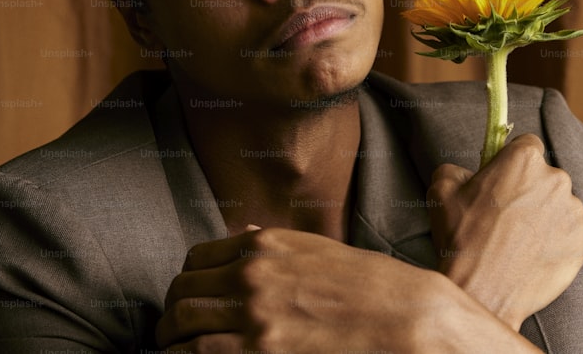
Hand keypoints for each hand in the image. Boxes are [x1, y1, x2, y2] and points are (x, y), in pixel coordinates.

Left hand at [156, 227, 449, 352]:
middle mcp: (251, 279)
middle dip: (173, 314)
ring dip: (174, 342)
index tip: (190, 296)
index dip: (187, 281)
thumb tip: (246, 239)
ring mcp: (253, 321)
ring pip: (181, 330)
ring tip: (181, 350)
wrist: (409, 322)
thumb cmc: (375, 288)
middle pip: (181, 296)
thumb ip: (277, 246)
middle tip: (176, 330)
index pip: (195, 260)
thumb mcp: (322, 251)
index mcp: (266, 247)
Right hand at [427, 133, 582, 328]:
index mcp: (524, 158)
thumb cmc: (461, 238)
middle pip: (546, 175)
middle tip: (507, 216)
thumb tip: (469, 172)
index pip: (527, 144)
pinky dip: (558, 240)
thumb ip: (458, 167)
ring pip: (560, 204)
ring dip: (545, 215)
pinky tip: (535, 254)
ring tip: (520, 241)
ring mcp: (574, 210)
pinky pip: (572, 232)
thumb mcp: (441, 189)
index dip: (513, 161)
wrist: (482, 292)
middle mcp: (556, 178)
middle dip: (530, 190)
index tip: (504, 179)